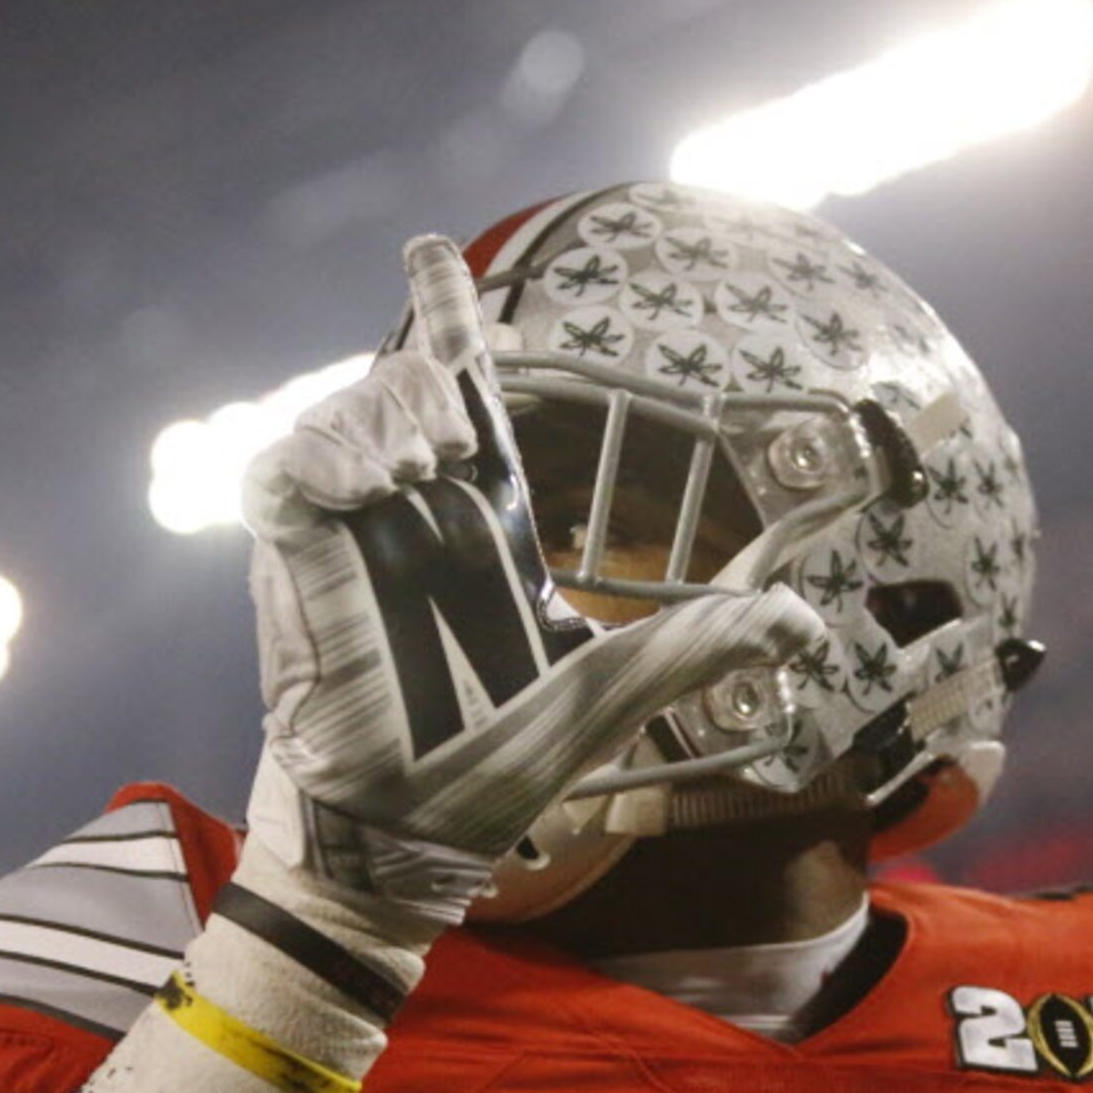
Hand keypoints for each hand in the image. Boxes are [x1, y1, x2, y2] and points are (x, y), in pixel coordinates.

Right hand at [238, 236, 825, 898]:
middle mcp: (410, 520)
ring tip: (421, 471)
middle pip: (407, 390)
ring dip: (384, 418)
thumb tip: (805, 625)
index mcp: (477, 531)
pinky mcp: (293, 567)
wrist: (405, 845)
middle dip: (426, 382)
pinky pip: (287, 469)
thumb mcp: (614, 696)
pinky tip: (374, 487)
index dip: (447, 318)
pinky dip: (325, 456)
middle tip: (454, 447)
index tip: (429, 247)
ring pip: (350, 416)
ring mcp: (346, 540)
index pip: (459, 398)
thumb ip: (700, 646)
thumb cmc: (493, 778)